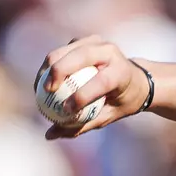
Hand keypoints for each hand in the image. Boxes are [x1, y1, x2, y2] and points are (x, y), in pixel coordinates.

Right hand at [35, 36, 151, 138]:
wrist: (136, 79)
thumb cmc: (122, 101)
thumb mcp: (109, 116)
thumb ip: (82, 125)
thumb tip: (49, 134)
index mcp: (122, 71)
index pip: (101, 81)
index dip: (81, 96)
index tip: (65, 110)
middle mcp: (109, 52)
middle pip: (78, 57)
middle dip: (57, 73)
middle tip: (45, 92)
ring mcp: (95, 42)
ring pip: (63, 51)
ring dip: (47, 69)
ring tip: (39, 89)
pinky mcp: (82, 41)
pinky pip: (60, 52)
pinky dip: (49, 65)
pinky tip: (42, 82)